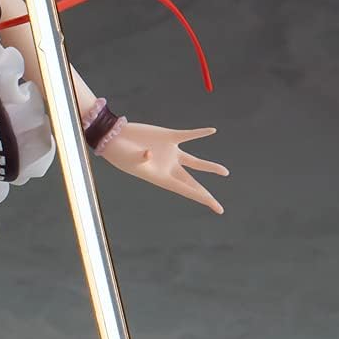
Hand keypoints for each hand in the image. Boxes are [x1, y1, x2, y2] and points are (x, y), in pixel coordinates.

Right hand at [97, 122, 228, 213]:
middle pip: (192, 183)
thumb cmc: (118, 152)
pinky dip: (199, 133)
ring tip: (225, 173)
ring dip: (210, 167)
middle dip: (205, 195)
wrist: (113, 137)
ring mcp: (170, 153)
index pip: (186, 190)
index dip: (202, 198)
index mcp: (161, 177)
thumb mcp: (128, 159)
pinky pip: (188, 135)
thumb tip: (149, 154)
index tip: (216, 208)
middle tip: (217, 207)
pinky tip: (211, 130)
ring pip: (195, 162)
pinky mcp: (168, 137)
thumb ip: (140, 158)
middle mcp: (168, 168)